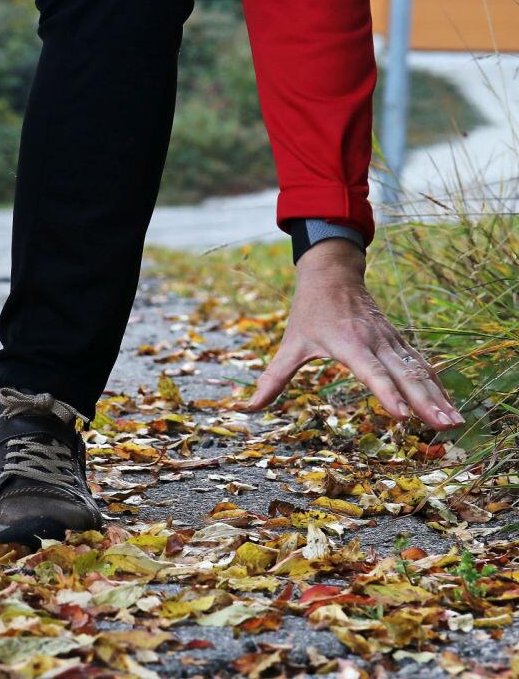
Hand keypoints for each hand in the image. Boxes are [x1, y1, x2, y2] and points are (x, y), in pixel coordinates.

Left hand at [244, 239, 463, 429]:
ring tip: (454, 424)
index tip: (402, 416)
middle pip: (404, 375)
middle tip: (442, 428)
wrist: (333, 273)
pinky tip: (449, 405)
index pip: (371, 372)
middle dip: (425, 403)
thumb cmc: (309, 312)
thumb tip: (247, 408)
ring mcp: (391, 340)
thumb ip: (272, 379)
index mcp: (348, 343)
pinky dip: (436, 385)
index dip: (387, 394)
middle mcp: (375, 342)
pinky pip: (422, 365)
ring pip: (419, 371)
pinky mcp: (399, 341)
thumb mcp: (290, 344)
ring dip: (438, 397)